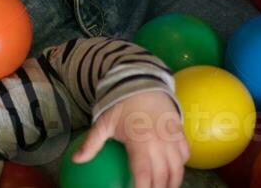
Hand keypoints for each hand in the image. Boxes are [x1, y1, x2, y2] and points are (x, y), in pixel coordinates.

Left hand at [72, 91, 187, 187]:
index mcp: (140, 142)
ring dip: (173, 182)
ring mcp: (172, 138)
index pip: (143, 174)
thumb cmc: (120, 105)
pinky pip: (185, 154)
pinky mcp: (180, 132)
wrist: (141, 82)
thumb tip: (76, 160)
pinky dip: (181, 165)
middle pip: (162, 176)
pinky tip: (174, 172)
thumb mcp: (104, 123)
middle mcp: (159, 142)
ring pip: (177, 168)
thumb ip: (92, 143)